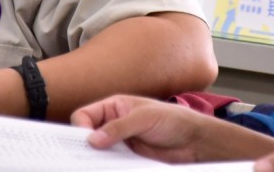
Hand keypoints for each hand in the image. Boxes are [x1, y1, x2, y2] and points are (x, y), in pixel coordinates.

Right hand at [71, 95, 218, 163]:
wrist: (192, 141)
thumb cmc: (171, 120)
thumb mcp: (144, 118)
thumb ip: (118, 127)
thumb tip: (92, 139)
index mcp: (114, 106)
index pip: (85, 115)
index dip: (81, 127)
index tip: (85, 141)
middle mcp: (113, 124)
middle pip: (87, 134)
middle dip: (83, 144)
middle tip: (84, 156)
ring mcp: (119, 142)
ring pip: (97, 151)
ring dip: (95, 158)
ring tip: (95, 165)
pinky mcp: (126, 158)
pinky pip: (110, 163)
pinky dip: (106, 166)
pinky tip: (107, 169)